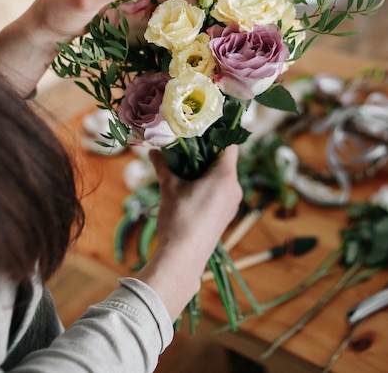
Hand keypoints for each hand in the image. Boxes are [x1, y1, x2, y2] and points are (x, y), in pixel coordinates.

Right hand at [136, 146, 241, 320]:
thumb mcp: (169, 187)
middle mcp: (234, 187)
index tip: (201, 129)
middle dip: (207, 152)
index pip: (229, 144)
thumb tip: (153, 151)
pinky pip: (222, 191)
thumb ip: (163, 166)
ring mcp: (232, 203)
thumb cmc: (179, 218)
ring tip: (186, 166)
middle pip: (225, 160)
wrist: (183, 258)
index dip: (217, 133)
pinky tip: (191, 187)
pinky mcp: (227, 215)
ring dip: (207, 169)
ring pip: (223, 177)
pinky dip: (209, 185)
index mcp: (225, 176)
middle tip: (187, 145)